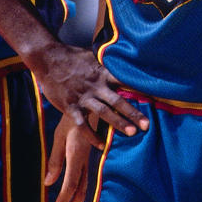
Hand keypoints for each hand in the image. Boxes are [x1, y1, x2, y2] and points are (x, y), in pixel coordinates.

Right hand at [33, 44, 148, 137]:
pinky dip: (91, 135)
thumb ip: (106, 64)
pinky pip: (82, 124)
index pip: (125, 82)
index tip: (154, 99)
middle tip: (147, 125)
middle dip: (133, 113)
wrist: (48, 58)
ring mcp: (83, 96)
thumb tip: (122, 62)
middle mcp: (95, 85)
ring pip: (103, 112)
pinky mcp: (69, 106)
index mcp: (102, 73)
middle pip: (117, 101)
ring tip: (132, 133)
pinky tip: (100, 145)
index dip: (139, 90)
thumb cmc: (71, 57)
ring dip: (118, 123)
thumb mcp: (92, 56)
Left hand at [45, 111, 101, 201]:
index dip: (64, 198)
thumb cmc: (72, 119)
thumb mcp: (59, 137)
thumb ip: (55, 160)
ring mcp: (91, 159)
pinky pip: (89, 178)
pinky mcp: (92, 157)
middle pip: (81, 189)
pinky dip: (83, 191)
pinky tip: (81, 198)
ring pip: (87, 185)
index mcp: (76, 154)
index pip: (71, 182)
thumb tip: (48, 183)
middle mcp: (85, 160)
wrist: (92, 104)